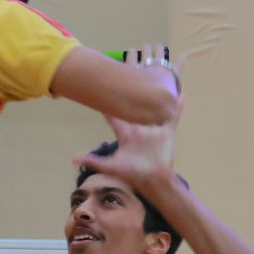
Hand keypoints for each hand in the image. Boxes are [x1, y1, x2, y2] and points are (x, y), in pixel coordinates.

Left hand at [77, 46, 182, 179]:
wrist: (153, 181)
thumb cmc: (132, 174)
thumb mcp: (111, 167)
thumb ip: (93, 161)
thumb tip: (72, 159)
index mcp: (126, 134)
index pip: (115, 115)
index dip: (107, 103)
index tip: (101, 88)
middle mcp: (139, 129)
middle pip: (134, 106)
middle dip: (131, 91)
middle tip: (127, 72)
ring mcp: (153, 130)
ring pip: (154, 108)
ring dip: (156, 95)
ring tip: (156, 77)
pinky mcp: (166, 133)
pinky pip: (173, 118)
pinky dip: (178, 107)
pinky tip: (181, 94)